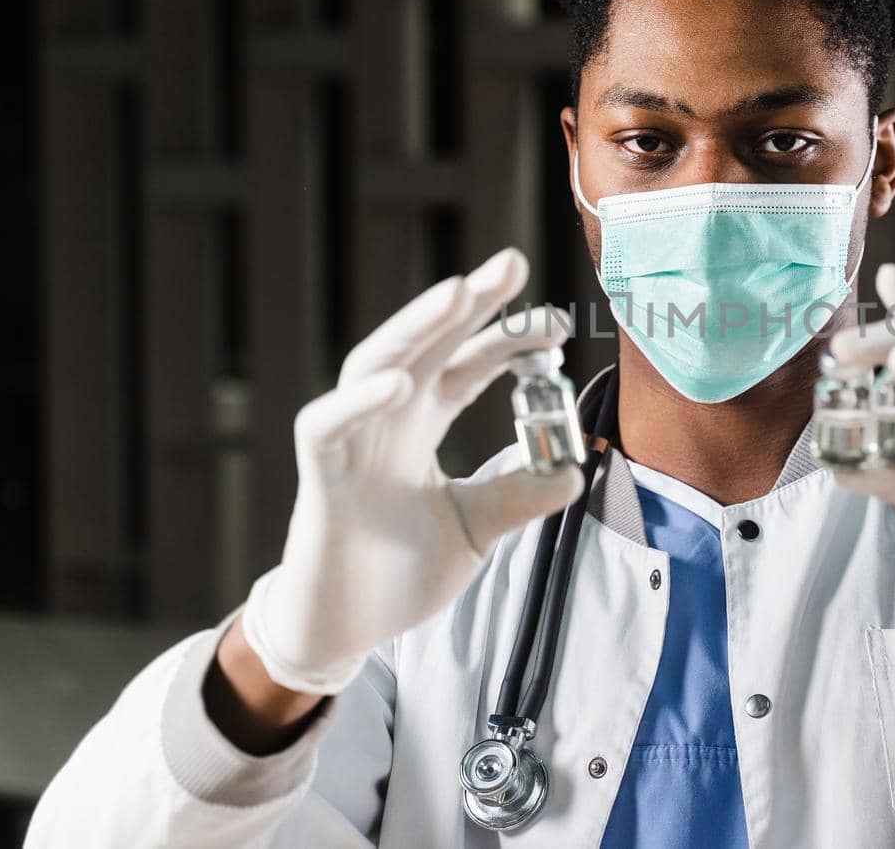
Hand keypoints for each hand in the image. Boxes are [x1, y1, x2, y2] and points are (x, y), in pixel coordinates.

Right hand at [241, 247, 584, 695]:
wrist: (345, 630)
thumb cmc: (399, 573)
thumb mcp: (477, 529)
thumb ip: (518, 496)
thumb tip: (576, 470)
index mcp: (422, 425)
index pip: (466, 365)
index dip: (506, 340)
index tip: (556, 321)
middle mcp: (386, 421)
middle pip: (426, 345)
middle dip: (466, 303)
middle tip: (512, 264)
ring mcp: (350, 442)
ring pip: (377, 364)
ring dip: (416, 326)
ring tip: (459, 293)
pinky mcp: (318, 476)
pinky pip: (328, 426)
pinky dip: (360, 400)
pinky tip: (402, 381)